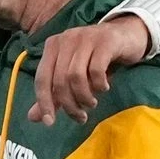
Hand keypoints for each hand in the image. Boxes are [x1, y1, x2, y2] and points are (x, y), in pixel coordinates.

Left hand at [28, 15, 149, 125]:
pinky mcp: (105, 42)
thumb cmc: (96, 57)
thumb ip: (54, 94)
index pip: (41, 78)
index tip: (50, 123)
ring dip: (84, 97)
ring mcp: (85, 38)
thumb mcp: (73, 74)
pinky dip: (99, 84)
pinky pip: (97, 69)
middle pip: (59, 80)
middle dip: (69, 104)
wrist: (126, 35)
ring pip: (76, 76)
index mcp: (53, 46)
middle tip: (81, 116)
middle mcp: (66, 39)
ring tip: (91, 103)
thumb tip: (33, 117)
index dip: (44, 102)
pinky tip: (104, 87)